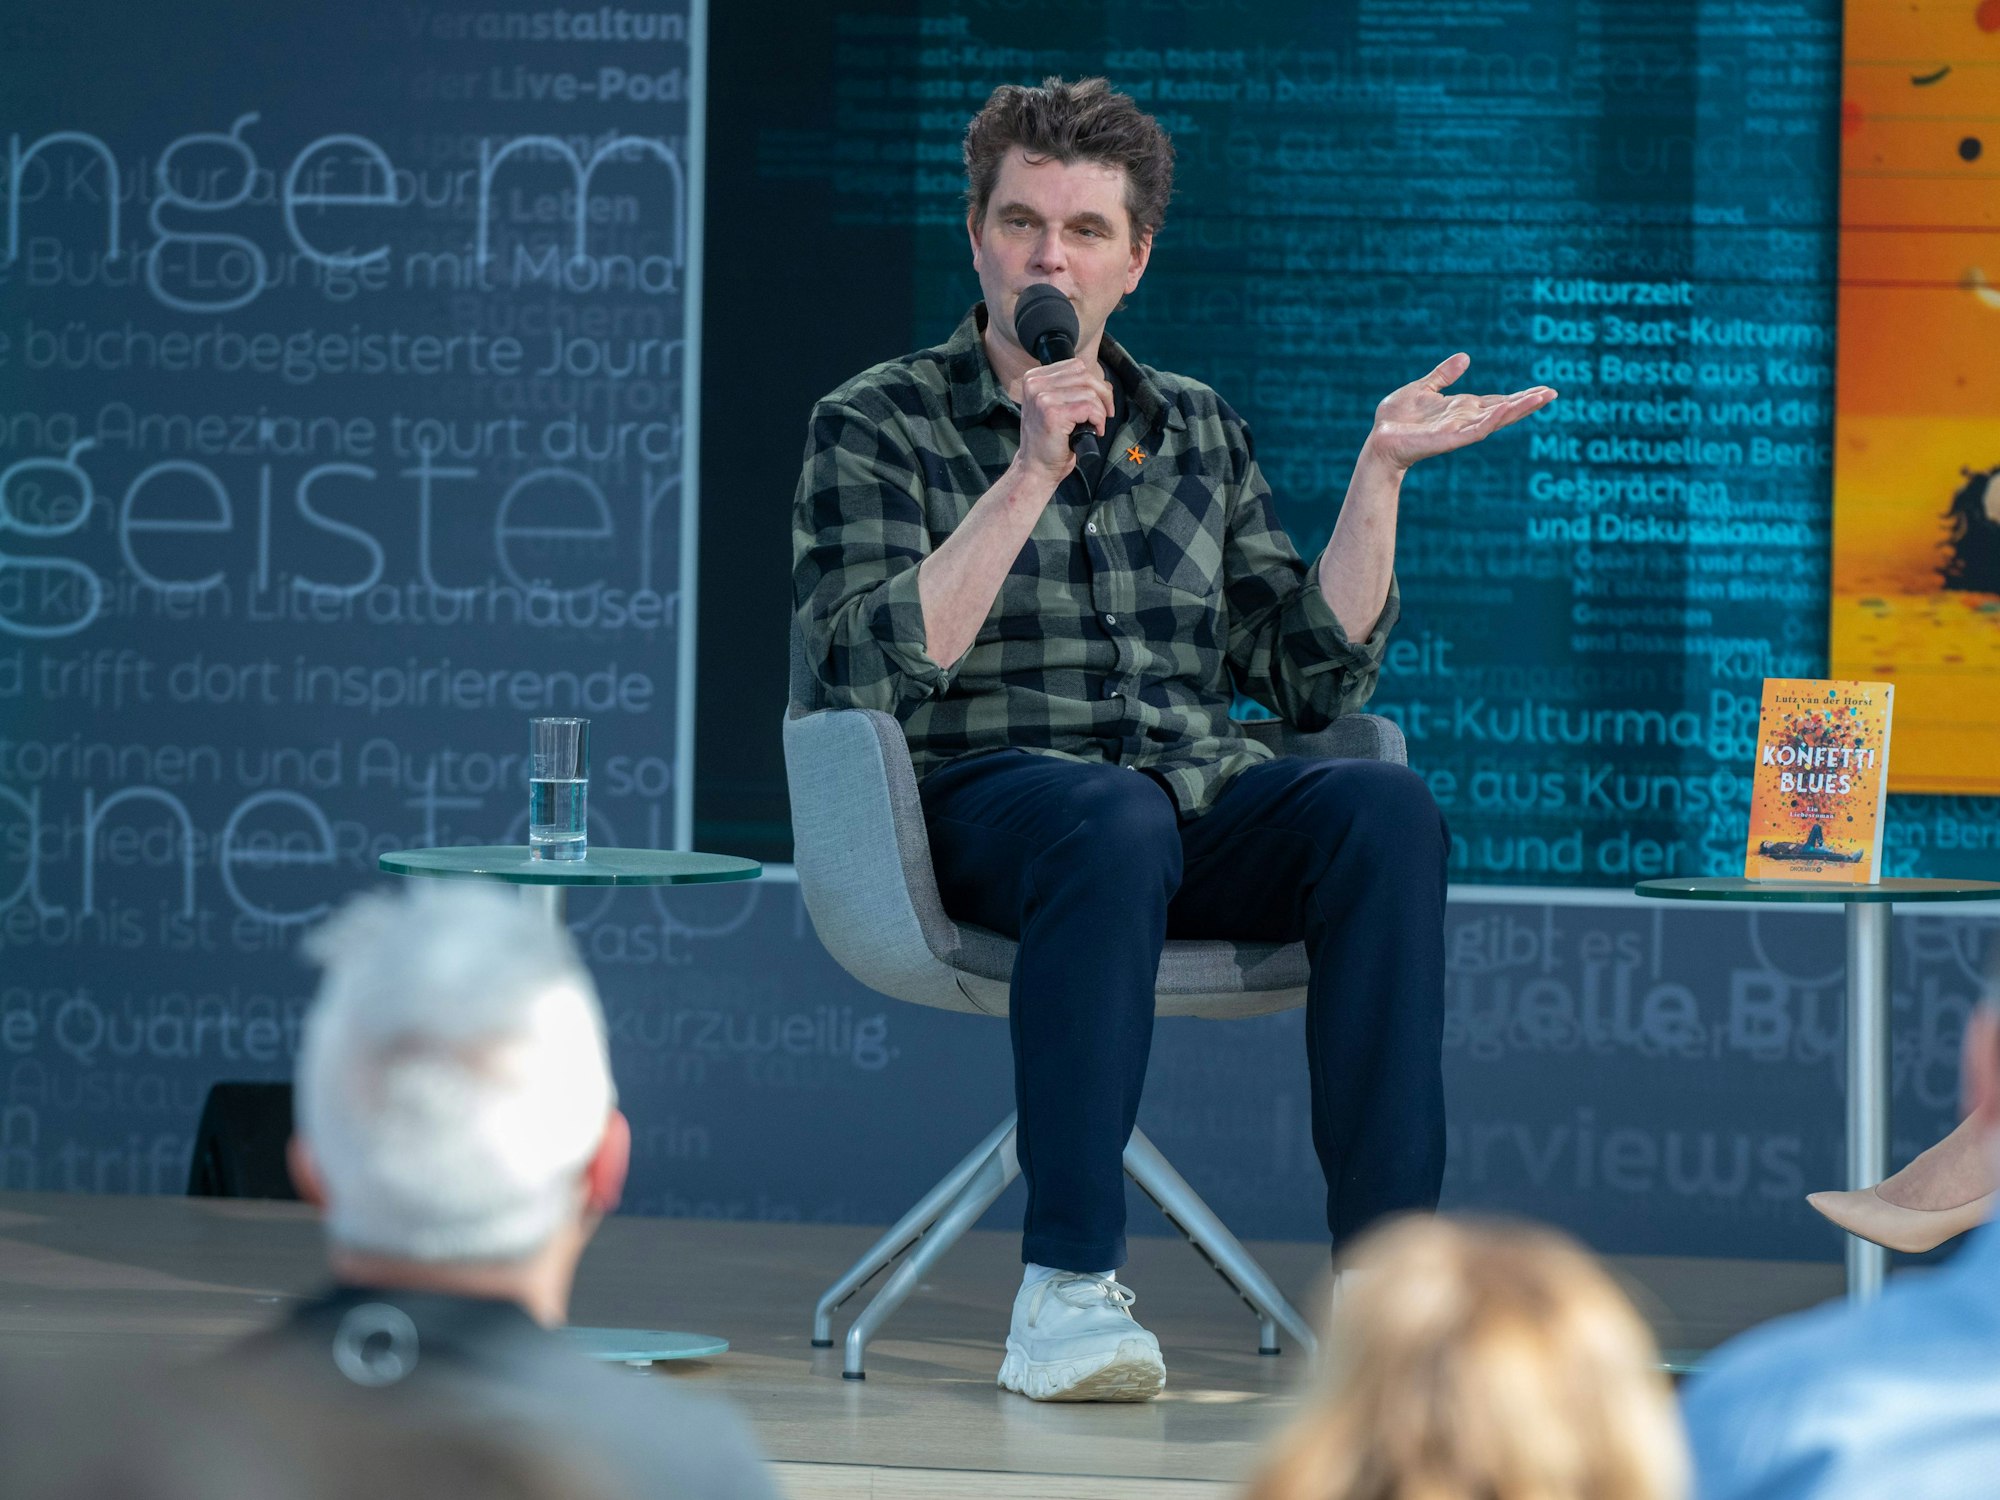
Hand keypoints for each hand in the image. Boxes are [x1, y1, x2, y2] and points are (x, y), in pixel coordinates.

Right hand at [1015, 358, 1114, 482]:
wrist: (1036, 468)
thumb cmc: (1048, 440)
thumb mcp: (1055, 406)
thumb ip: (1071, 389)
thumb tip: (1104, 383)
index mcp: (1033, 378)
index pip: (1075, 366)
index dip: (1093, 382)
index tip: (1099, 402)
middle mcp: (1035, 384)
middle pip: (1084, 375)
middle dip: (1103, 394)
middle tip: (1106, 414)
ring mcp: (1042, 398)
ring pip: (1089, 392)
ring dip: (1100, 411)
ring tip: (1096, 426)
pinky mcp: (1053, 414)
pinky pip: (1089, 407)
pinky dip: (1098, 419)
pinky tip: (1094, 431)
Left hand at [1363, 353, 1555, 472]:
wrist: (1378, 440)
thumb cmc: (1397, 419)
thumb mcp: (1423, 388)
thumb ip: (1443, 376)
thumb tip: (1465, 357)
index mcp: (1462, 409)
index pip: (1498, 401)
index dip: (1520, 396)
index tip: (1544, 389)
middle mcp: (1466, 420)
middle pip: (1504, 410)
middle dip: (1528, 402)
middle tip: (1553, 393)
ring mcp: (1460, 431)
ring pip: (1496, 419)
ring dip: (1519, 409)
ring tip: (1542, 398)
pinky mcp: (1450, 439)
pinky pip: (1476, 429)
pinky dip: (1493, 419)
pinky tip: (1509, 408)